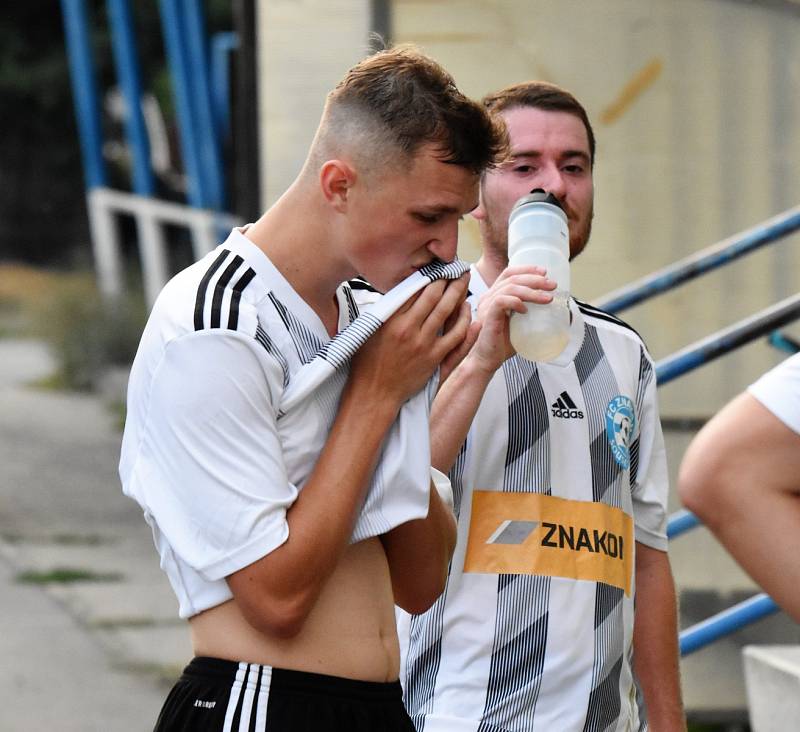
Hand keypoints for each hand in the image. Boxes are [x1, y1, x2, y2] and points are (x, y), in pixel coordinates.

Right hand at [348, 274, 469, 405]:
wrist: (374, 394)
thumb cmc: (367, 363)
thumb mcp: (368, 330)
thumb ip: (383, 311)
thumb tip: (395, 292)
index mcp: (390, 319)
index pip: (412, 289)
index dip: (427, 275)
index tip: (435, 266)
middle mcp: (407, 328)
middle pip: (433, 295)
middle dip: (446, 278)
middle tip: (455, 267)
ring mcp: (423, 343)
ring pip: (446, 311)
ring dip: (457, 292)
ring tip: (464, 279)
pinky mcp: (434, 357)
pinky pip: (455, 335)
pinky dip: (464, 320)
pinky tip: (467, 310)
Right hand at [470, 265, 555, 373]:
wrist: (487, 360)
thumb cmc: (502, 344)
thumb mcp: (518, 323)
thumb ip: (528, 312)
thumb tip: (551, 306)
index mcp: (494, 296)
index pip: (509, 273)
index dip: (527, 269)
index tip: (544, 272)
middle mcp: (489, 297)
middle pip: (512, 277)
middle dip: (535, 279)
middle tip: (552, 285)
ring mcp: (487, 305)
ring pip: (510, 288)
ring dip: (532, 291)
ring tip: (547, 298)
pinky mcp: (488, 316)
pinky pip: (502, 301)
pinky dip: (517, 302)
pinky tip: (526, 310)